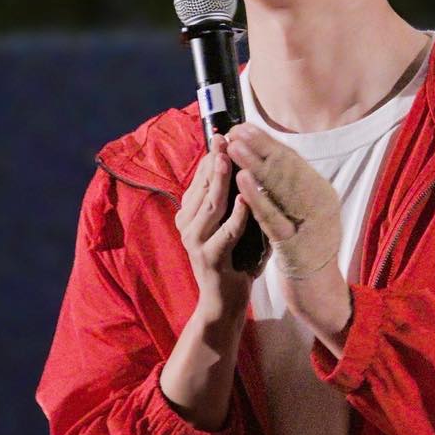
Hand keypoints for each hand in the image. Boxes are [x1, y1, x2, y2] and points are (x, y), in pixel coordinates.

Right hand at [174, 132, 261, 329]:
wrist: (224, 301)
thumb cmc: (232, 258)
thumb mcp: (227, 224)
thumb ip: (230, 199)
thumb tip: (241, 164)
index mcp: (190, 213)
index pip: (200, 178)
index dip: (211, 155)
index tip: (223, 132)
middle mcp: (187, 224)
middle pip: (202, 187)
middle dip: (215, 161)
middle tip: (226, 137)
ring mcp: (195, 242)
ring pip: (210, 206)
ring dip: (221, 182)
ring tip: (232, 160)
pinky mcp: (210, 259)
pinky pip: (225, 234)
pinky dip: (236, 216)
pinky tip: (246, 200)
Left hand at [224, 122, 351, 349]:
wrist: (319, 295)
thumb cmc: (306, 255)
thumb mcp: (300, 217)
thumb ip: (289, 193)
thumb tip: (268, 163)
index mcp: (322, 194)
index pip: (292, 160)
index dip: (267, 142)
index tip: (245, 126)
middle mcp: (322, 204)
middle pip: (287, 167)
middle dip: (259, 146)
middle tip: (236, 128)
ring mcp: (312, 224)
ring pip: (280, 186)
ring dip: (255, 163)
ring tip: (234, 145)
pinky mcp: (298, 244)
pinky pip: (274, 216)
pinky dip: (257, 196)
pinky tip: (241, 181)